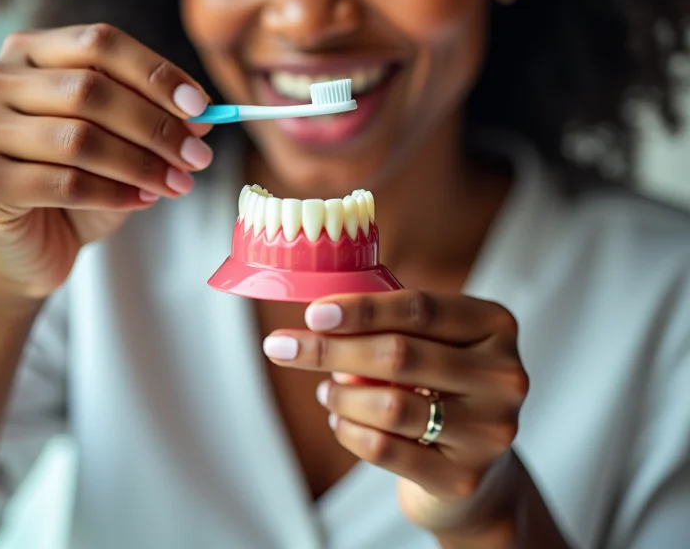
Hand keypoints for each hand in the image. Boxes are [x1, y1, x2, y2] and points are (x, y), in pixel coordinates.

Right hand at [0, 23, 212, 297]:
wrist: (33, 241)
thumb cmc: (79, 178)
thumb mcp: (121, 139)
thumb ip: (155, 117)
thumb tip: (203, 115)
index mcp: (28, 51)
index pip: (99, 43)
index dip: (156, 73)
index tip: (201, 107)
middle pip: (91, 89)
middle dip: (157, 126)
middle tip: (198, 157)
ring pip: (80, 139)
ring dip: (142, 164)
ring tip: (179, 184)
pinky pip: (65, 183)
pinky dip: (115, 193)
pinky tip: (143, 201)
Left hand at [262, 290, 528, 536]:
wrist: (474, 471)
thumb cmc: (439, 386)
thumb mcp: (427, 344)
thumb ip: (385, 327)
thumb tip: (318, 323)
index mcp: (495, 326)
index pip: (420, 308)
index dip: (361, 309)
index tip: (312, 313)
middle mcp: (504, 375)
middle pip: (400, 354)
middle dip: (331, 350)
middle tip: (282, 347)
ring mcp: (490, 430)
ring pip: (390, 405)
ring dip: (341, 394)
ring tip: (325, 391)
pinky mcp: (464, 476)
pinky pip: (385, 449)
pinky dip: (349, 431)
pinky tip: (340, 419)